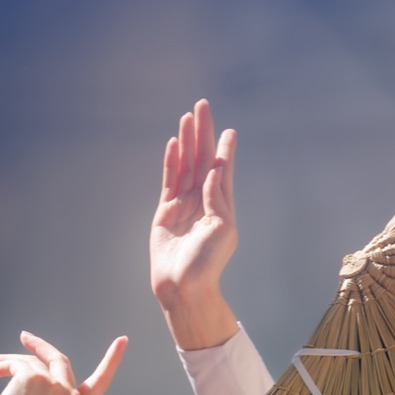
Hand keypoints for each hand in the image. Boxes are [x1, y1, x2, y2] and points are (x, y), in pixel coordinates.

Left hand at [0, 331, 126, 394]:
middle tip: (24, 337)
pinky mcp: (35, 378)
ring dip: (5, 362)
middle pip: (59, 360)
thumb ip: (46, 393)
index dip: (112, 361)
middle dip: (40, 346)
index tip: (123, 341)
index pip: (100, 383)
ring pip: (31, 361)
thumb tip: (28, 362)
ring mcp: (56, 387)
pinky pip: (14, 363)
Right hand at [150, 99, 238, 348]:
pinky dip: (171, 162)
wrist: (184, 287)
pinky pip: (169, 181)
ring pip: (185, 166)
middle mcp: (202, 204)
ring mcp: (183, 206)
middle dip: (203, 135)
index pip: (222, 171)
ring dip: (187, 142)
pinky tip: (174, 144)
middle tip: (203, 107)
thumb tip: (215, 169)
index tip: (229, 130)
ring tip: (187, 118)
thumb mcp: (221, 229)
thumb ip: (217, 197)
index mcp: (220, 208)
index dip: (224, 150)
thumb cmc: (207, 264)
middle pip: (202, 161)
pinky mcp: (165, 212)